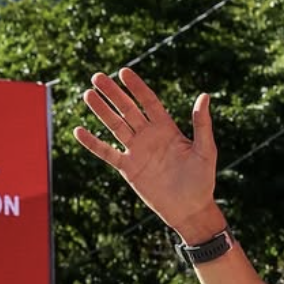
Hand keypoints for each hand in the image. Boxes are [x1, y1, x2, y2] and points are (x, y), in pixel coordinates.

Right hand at [73, 68, 222, 242]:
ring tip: (88, 94)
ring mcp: (137, 152)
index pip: (148, 102)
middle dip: (113, 93)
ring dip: (101, 111)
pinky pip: (107, 153)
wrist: (190, 210)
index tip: (123, 72)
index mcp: (167, 129)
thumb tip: (205, 96)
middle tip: (97, 77)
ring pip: (115, 126)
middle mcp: (149, 136)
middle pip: (127, 109)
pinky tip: (78, 131)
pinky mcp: (128, 169)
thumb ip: (201, 124)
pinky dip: (93, 143)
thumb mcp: (205, 150)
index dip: (136, 87)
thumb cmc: (202, 181)